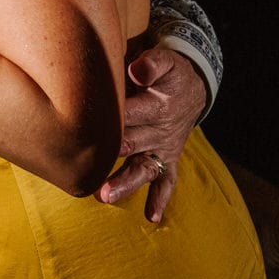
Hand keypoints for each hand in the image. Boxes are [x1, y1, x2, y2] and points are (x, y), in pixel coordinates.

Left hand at [95, 47, 207, 221]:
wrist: (192, 87)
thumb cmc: (168, 72)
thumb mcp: (165, 60)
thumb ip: (152, 63)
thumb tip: (136, 70)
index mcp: (156, 105)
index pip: (129, 113)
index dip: (110, 119)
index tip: (86, 126)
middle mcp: (160, 130)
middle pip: (133, 143)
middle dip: (112, 155)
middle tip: (90, 167)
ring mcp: (163, 147)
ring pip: (144, 167)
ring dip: (126, 182)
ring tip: (106, 196)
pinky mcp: (167, 158)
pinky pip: (167, 180)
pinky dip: (160, 198)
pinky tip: (151, 217)